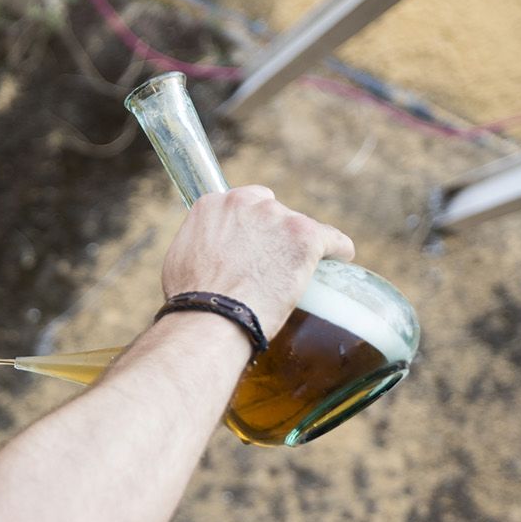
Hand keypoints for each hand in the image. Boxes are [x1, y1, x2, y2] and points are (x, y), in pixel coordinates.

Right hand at [160, 185, 355, 337]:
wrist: (211, 319)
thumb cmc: (191, 301)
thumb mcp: (181, 258)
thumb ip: (201, 243)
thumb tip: (209, 254)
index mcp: (213, 204)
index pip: (243, 204)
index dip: (248, 229)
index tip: (251, 247)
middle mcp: (246, 202)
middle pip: (273, 211)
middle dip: (273, 234)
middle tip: (269, 265)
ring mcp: (278, 218)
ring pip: (300, 229)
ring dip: (297, 249)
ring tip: (292, 279)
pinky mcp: (306, 237)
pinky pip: (334, 241)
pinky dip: (337, 251)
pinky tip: (339, 261)